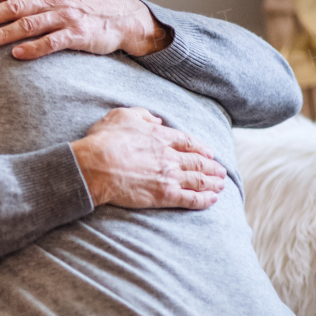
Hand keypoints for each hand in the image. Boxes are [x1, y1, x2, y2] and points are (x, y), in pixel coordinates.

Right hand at [68, 107, 225, 209]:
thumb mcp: (121, 116)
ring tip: (221, 185)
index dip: (201, 148)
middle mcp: (170, 156)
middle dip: (212, 167)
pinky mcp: (165, 195)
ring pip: (198, 180)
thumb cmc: (104, 141)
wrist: (95, 167)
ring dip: (212, 183)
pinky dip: (204, 200)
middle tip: (221, 171)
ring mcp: (169, 176)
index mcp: (161, 136)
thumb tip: (156, 119)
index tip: (209, 153)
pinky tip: (212, 200)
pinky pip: (191, 199)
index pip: (188, 142)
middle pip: (198, 162)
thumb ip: (142, 114)